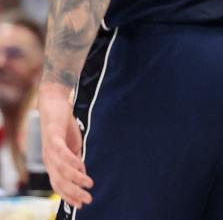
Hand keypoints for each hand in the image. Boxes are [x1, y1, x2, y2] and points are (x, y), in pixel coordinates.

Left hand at [38, 84, 92, 208]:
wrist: (54, 103)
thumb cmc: (63, 125)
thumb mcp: (72, 145)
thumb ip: (76, 159)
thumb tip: (82, 173)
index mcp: (52, 163)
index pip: (59, 185)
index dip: (69, 196)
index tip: (81, 204)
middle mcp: (48, 159)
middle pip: (60, 182)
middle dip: (74, 193)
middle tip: (88, 200)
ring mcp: (49, 149)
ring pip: (61, 170)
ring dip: (75, 179)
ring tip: (89, 183)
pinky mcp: (53, 137)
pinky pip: (61, 153)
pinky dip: (71, 161)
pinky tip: (81, 166)